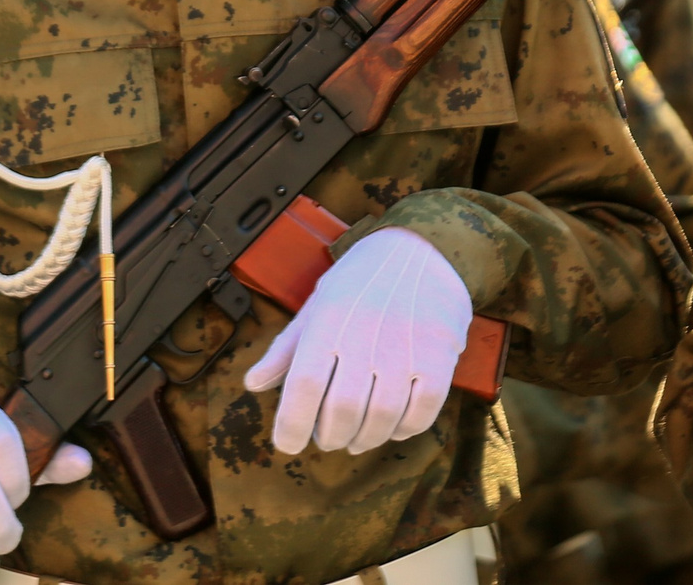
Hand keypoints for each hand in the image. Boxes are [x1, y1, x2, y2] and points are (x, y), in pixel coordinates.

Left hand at [243, 225, 470, 455]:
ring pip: (382, 417)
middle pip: (343, 410)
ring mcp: (405, 345)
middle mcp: (365, 333)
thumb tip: (252, 384)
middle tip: (327, 439)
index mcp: (328, 319)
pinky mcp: (439, 355)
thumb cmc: (361, 280)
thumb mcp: (318, 304)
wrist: (422, 247)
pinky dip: (404, 429)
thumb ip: (287, 348)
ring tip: (356, 438)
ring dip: (366, 439)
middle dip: (330, 436)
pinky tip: (393, 427)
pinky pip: (422, 411)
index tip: (288, 445)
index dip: (292, 423)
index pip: (303, 384)